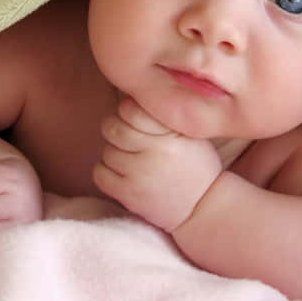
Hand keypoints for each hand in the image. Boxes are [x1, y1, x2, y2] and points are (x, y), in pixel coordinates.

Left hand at [93, 98, 222, 231]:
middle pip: (113, 128)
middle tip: (128, 135)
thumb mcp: (190, 133)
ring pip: (106, 151)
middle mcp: (154, 155)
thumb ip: (164, 115)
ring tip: (132, 157)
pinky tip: (122, 171)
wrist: (202, 207)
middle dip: (116, 128)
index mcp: (170, 136)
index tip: (134, 116)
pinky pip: (100, 173)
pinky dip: (106, 170)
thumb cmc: (195, 164)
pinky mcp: (128, 196)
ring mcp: (139, 177)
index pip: (130, 109)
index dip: (128, 109)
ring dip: (114, 151)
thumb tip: (133, 93)